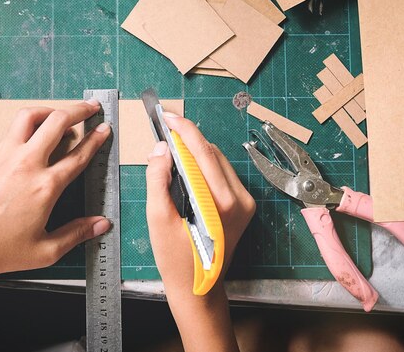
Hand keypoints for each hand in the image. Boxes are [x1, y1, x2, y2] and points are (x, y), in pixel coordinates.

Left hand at [0, 100, 111, 280]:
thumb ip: (77, 233)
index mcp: (46, 187)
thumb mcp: (46, 250)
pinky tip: (34, 134)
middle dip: (79, 110)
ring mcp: (6, 157)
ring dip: (50, 110)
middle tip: (91, 107)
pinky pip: (13, 129)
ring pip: (30, 116)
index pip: (79, 154)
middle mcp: (27, 164)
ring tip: (61, 115)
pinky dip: (29, 123)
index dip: (96, 139)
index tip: (105, 129)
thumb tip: (101, 225)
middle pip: (58, 122)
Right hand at [145, 112, 254, 351]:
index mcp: (220, 202)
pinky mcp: (244, 205)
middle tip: (165, 128)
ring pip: (218, 160)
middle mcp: (239, 199)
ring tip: (172, 147)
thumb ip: (158, 179)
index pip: (202, 152)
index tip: (167, 116)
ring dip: (196, 150)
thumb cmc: (175, 258)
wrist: (198, 288)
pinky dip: (204, 164)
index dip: (183, 130)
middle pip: (212, 153)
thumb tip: (160, 148)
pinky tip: (187, 165)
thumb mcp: (158, 219)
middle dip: (188, 137)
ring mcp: (245, 202)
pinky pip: (223, 173)